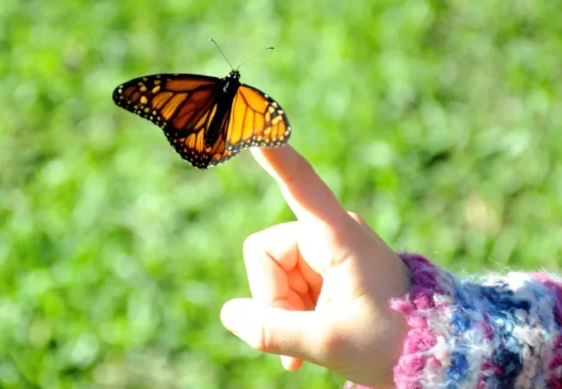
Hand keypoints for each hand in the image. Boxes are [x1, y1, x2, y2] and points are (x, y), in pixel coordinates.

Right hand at [220, 146, 410, 387]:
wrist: (430, 350)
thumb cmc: (391, 340)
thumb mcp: (328, 342)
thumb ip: (272, 330)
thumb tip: (229, 314)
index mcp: (338, 236)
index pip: (302, 185)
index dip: (276, 157)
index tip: (257, 127)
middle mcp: (328, 233)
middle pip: (266, 253)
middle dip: (273, 298)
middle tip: (303, 336)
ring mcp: (325, 250)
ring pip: (272, 273)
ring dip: (284, 311)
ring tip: (314, 341)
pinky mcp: (323, 268)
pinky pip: (285, 286)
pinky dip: (289, 316)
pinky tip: (302, 351)